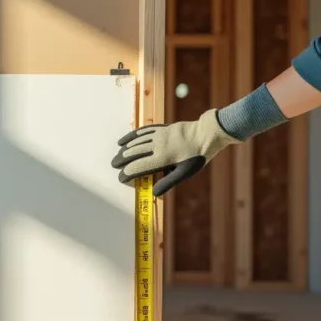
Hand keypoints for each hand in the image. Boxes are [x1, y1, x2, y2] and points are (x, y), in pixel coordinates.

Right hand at [110, 109, 239, 196]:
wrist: (207, 133)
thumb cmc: (197, 156)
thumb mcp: (185, 173)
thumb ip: (168, 182)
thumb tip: (153, 193)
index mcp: (162, 158)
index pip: (138, 167)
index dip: (127, 173)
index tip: (121, 178)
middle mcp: (157, 145)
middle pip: (133, 153)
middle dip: (122, 160)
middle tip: (114, 166)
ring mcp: (158, 135)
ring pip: (136, 143)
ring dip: (124, 150)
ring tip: (117, 156)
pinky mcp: (160, 128)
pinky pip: (142, 132)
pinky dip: (130, 136)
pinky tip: (124, 140)